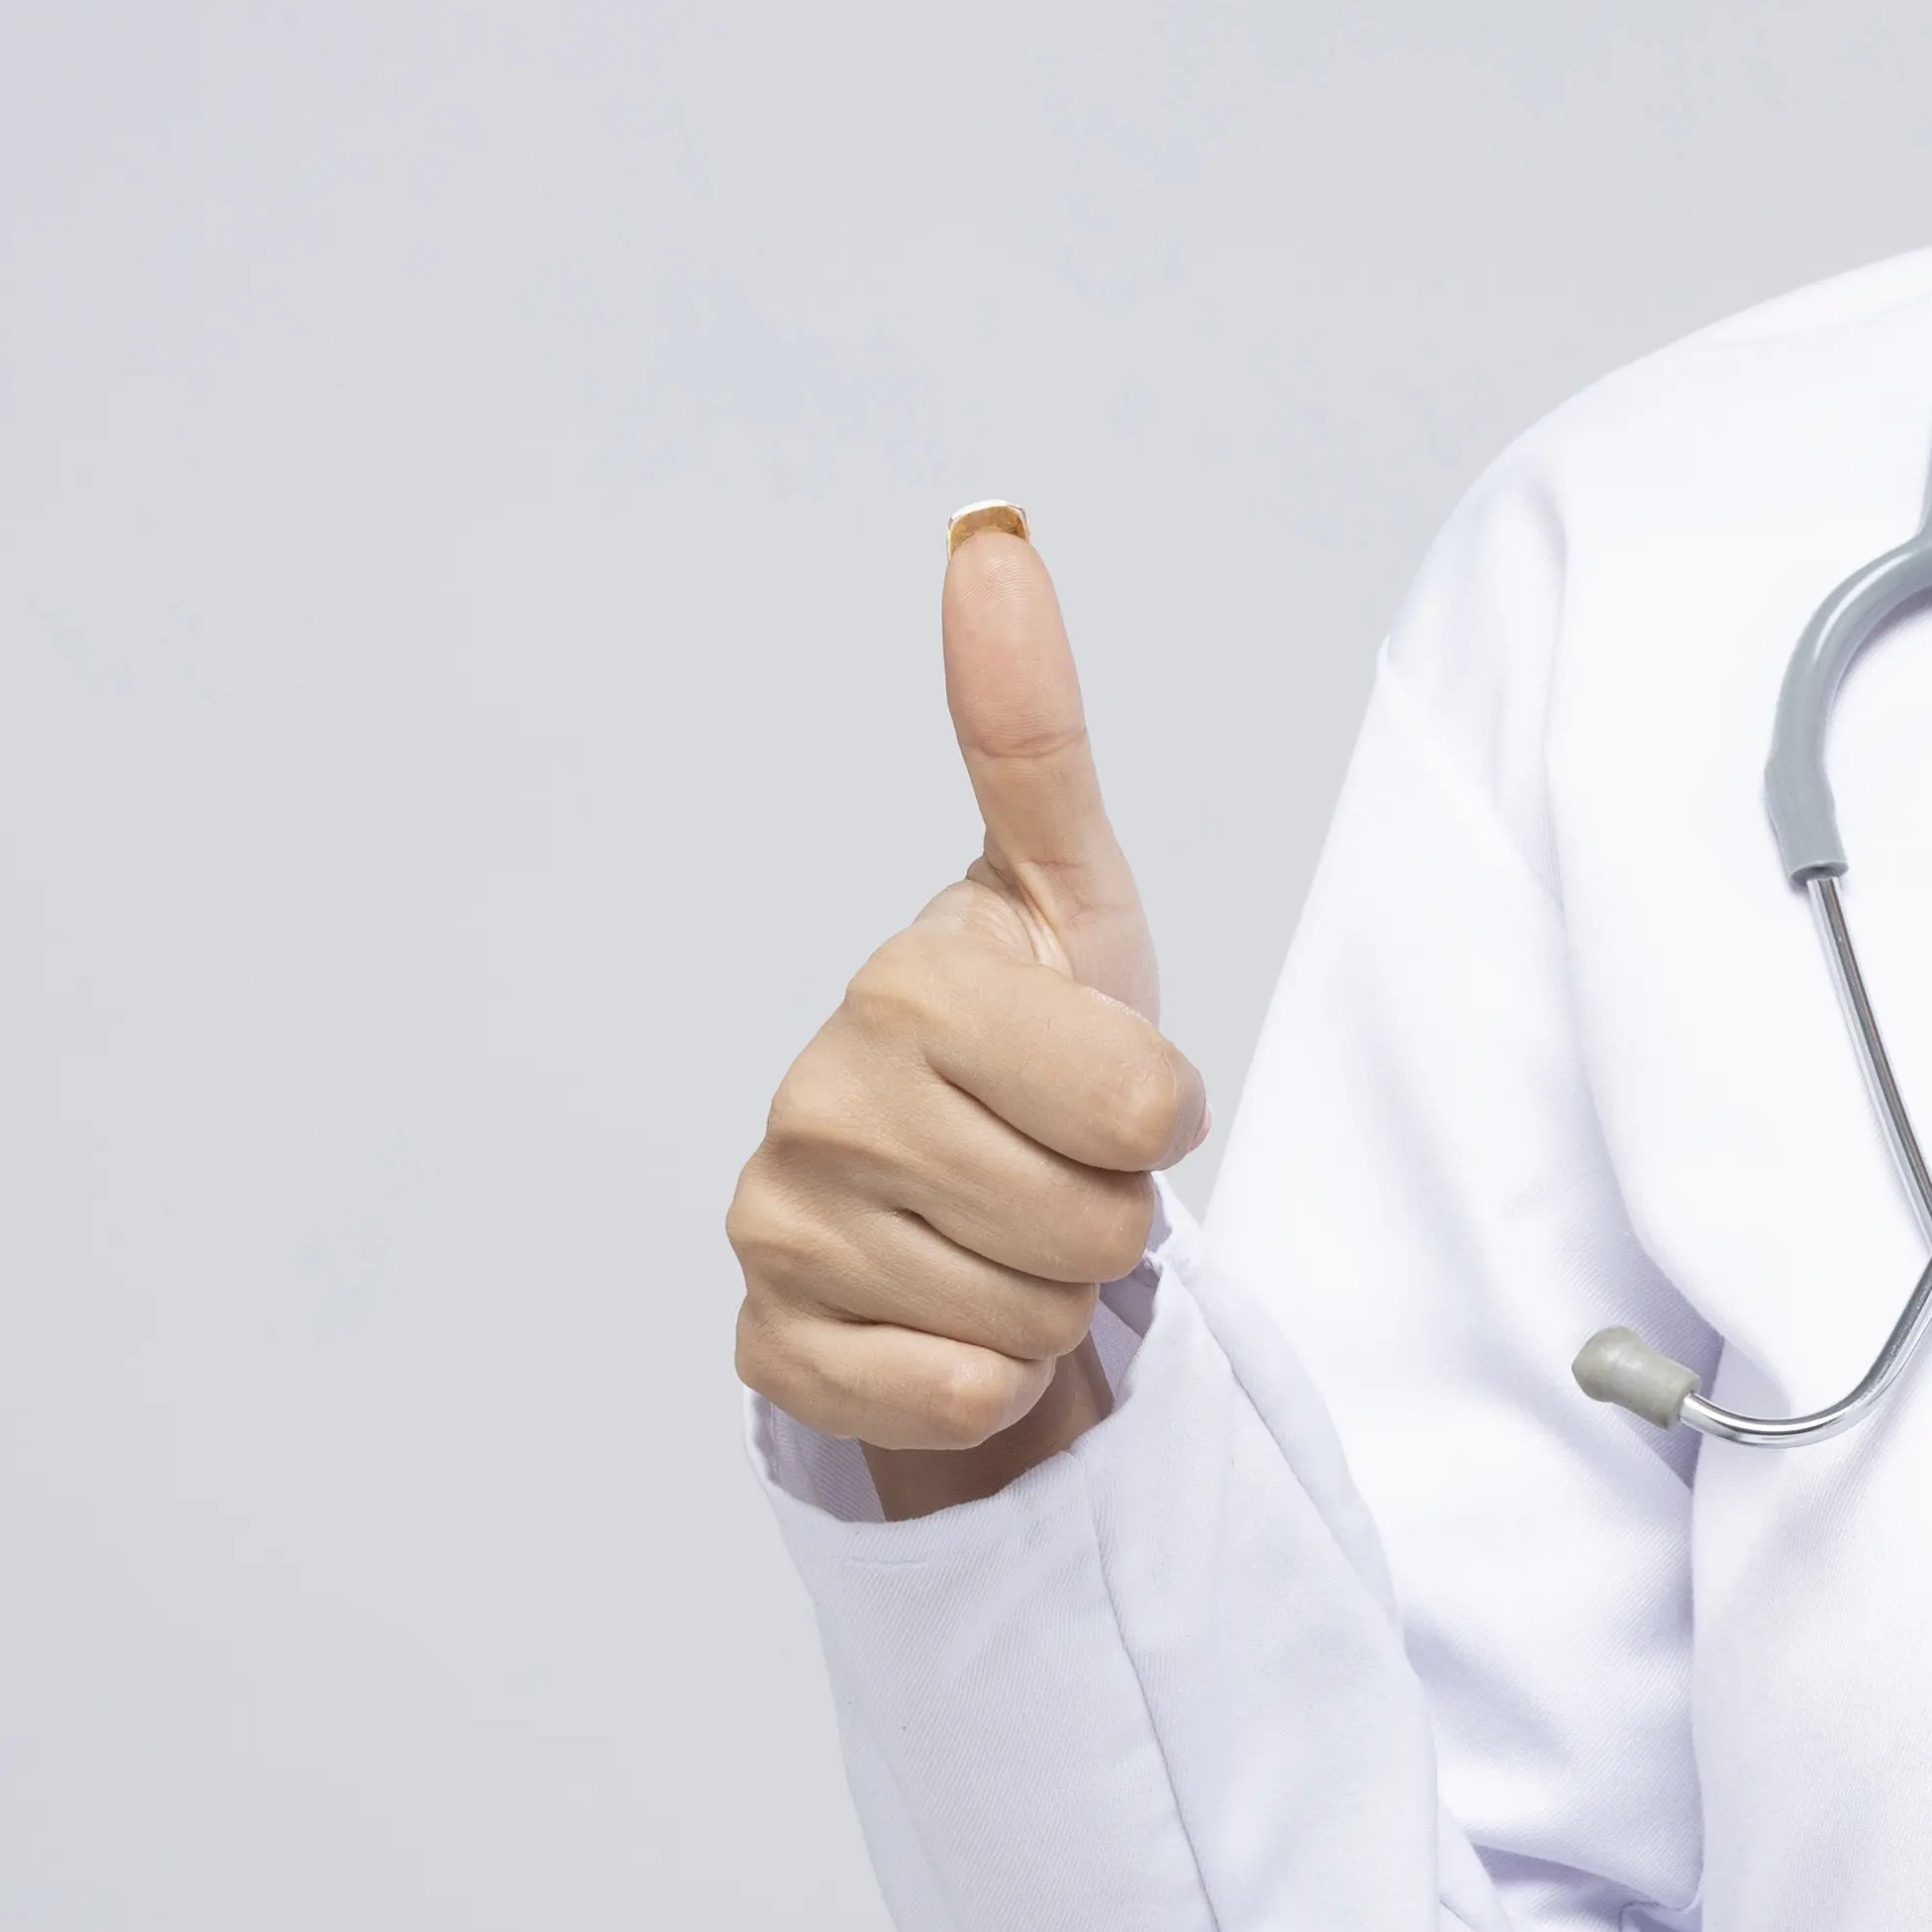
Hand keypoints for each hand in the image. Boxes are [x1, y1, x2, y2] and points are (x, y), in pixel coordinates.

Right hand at [725, 512, 1205, 1516]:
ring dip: (1052, 1299)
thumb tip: (988, 531)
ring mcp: (778, 1225)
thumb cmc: (1036, 1040)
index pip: (1144, 1111)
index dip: (1161, 1119)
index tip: (1110, 1088)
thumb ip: (1030, 727)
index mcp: (907, 979)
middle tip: (1059, 1169)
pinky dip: (980, 1383)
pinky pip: (944, 1400)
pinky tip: (948, 1316)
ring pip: (1028, 1320)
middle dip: (1110, 1214)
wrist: (960, 1203)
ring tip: (1007, 1233)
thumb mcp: (1067, 891)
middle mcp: (817, 1096)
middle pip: (1093, 1225)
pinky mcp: (770, 1346)